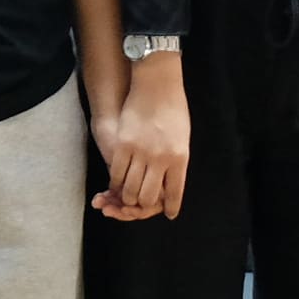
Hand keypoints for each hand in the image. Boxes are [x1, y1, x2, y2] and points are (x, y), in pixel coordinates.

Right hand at [92, 59, 191, 221]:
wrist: (157, 84)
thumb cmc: (174, 109)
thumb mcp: (183, 138)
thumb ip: (176, 160)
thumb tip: (168, 181)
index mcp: (180, 158)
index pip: (174, 193)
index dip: (170, 207)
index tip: (168, 213)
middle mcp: (160, 159)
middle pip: (148, 196)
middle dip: (143, 206)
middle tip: (141, 206)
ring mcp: (140, 152)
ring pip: (130, 188)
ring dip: (127, 198)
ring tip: (127, 198)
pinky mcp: (123, 145)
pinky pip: (116, 172)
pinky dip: (114, 183)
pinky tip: (115, 185)